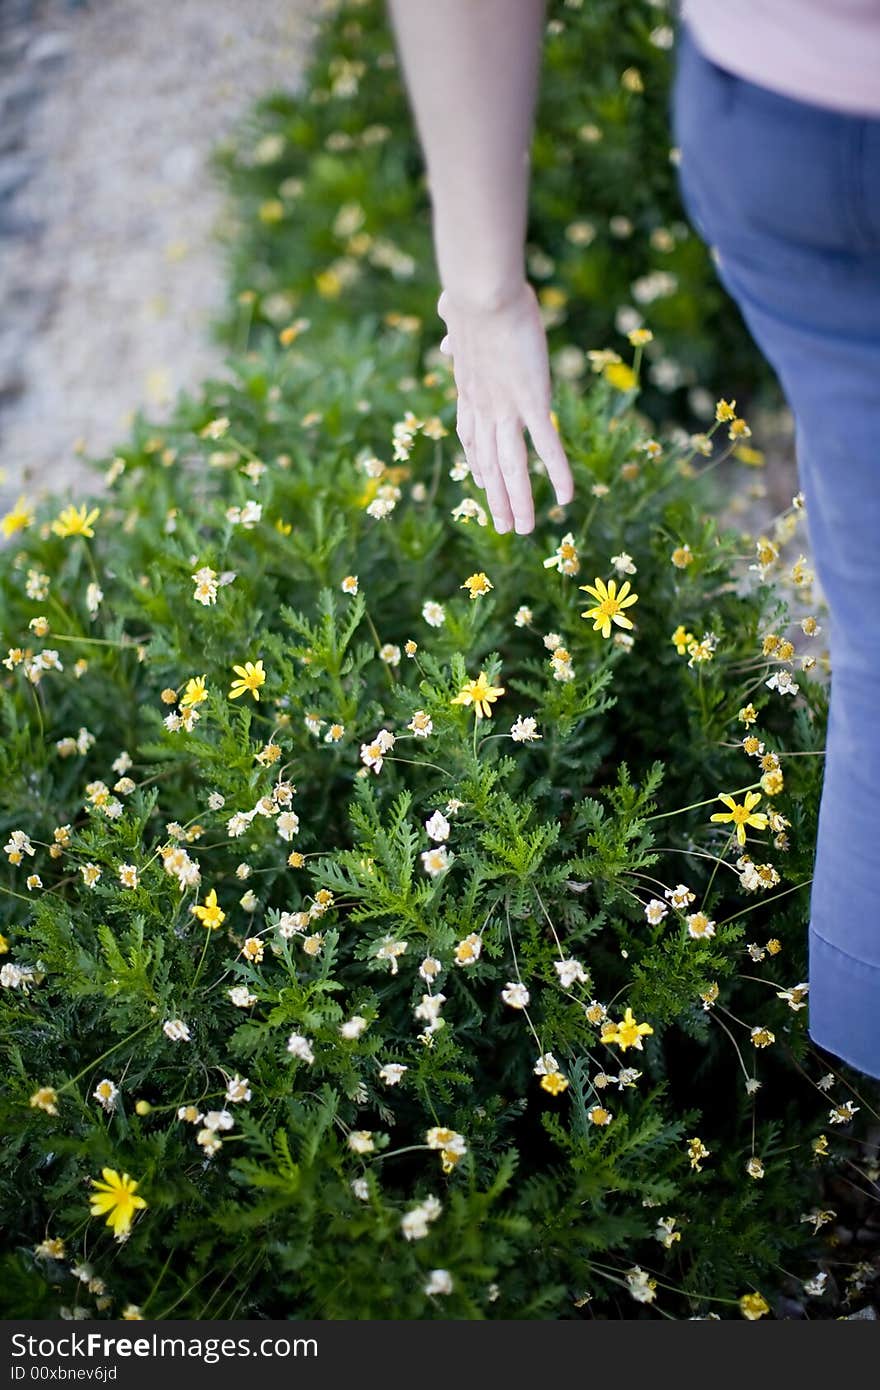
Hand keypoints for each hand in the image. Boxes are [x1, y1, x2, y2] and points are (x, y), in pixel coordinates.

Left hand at [437, 281, 573, 534]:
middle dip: (495, 498)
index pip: (470, 435)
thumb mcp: (458, 312)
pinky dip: (556, 474)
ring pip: (511, 467)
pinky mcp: (532, 401)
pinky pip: (546, 446)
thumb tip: (446, 321)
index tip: (480, 481)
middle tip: (502, 527)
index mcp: (468, 388)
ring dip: (518, 502)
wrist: (481, 291)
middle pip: (488, 464)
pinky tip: (565, 498)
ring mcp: (506, 409)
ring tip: (523, 530)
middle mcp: (483, 408)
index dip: (475, 461)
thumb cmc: (471, 293)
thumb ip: (454, 323)